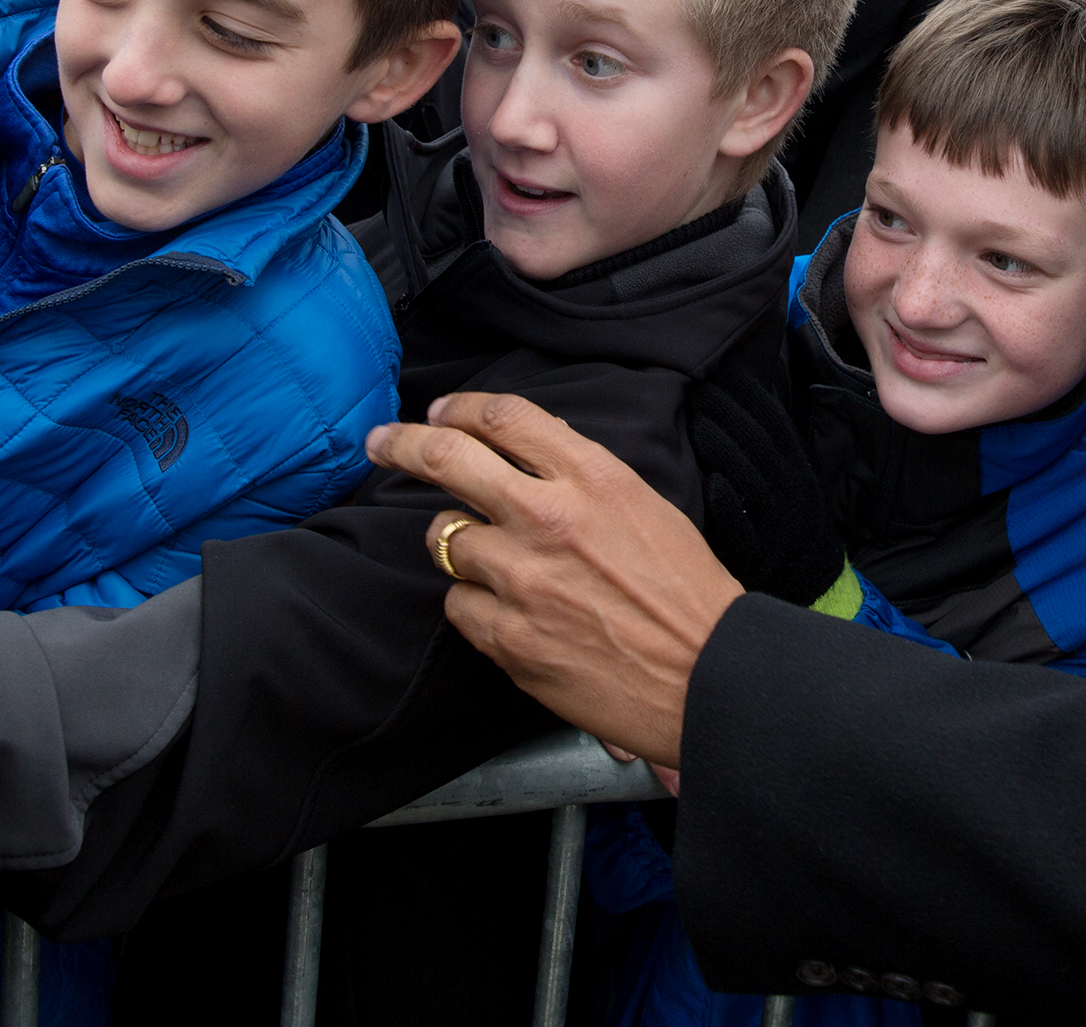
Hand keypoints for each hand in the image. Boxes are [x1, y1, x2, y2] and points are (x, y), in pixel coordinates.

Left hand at [367, 392, 742, 767]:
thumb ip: (579, 480)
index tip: (440, 414)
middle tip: (380, 442)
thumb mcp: (644, 507)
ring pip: (446, 540)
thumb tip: (521, 465)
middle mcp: (548, 517)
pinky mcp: (507, 636)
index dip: (462, 408)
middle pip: (447, 458)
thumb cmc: (686, 594)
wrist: (705, 677)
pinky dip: (476, 605)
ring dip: (463, 547)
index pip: (505, 417)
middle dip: (403, 444)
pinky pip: (458, 604)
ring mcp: (521, 578)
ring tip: (501, 566)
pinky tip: (514, 614)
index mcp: (592, 477)